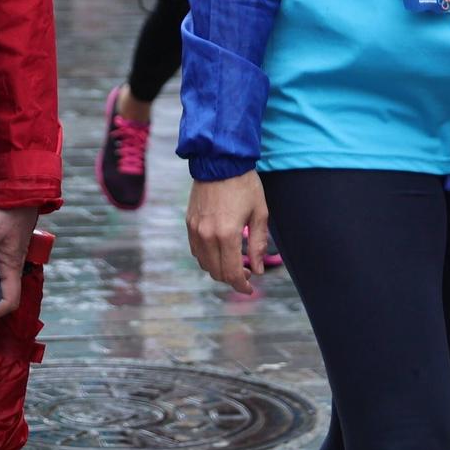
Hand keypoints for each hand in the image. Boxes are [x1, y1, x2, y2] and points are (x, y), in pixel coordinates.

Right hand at [186, 170, 268, 295]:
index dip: (242, 285)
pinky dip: (207, 257)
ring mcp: (196, 229)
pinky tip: (219, 250)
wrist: (219, 161)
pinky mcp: (189, 223)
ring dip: (218, 269)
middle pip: (216, 272)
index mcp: (227, 234)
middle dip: (232, 278)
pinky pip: (196, 250)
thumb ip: (258, 244)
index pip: (232, 273)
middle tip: (246, 272)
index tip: (250, 288)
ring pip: (204, 263)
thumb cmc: (244, 185)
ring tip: (234, 261)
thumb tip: (257, 270)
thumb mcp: (259, 214)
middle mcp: (208, 235)